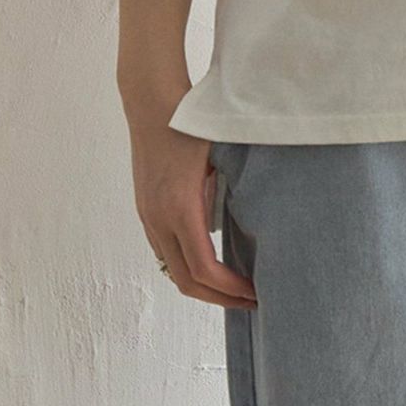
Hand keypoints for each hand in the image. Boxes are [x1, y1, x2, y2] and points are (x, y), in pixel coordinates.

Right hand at [128, 119, 257, 309]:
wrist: (152, 104)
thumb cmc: (192, 125)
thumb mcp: (222, 159)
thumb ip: (234, 194)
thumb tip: (258, 225)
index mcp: (180, 209)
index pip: (204, 269)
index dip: (230, 289)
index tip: (255, 292)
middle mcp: (159, 219)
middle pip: (186, 281)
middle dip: (219, 298)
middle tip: (251, 301)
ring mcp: (149, 216)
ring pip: (172, 269)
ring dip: (202, 285)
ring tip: (234, 287)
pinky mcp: (146, 210)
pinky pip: (165, 251)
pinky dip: (188, 266)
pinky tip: (211, 262)